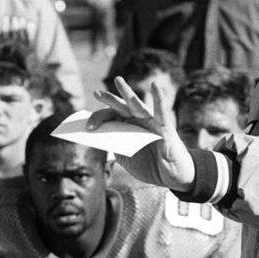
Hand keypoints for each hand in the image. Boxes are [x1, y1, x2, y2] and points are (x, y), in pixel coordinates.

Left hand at [89, 77, 194, 191]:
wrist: (171, 176)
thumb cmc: (150, 166)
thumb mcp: (126, 158)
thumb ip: (114, 146)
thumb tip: (99, 137)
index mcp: (128, 127)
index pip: (112, 117)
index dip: (99, 119)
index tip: (87, 127)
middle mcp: (139, 121)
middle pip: (122, 108)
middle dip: (109, 100)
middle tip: (97, 93)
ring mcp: (152, 123)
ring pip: (138, 106)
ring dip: (128, 94)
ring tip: (118, 81)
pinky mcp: (165, 128)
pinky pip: (161, 113)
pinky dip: (159, 99)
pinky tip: (155, 86)